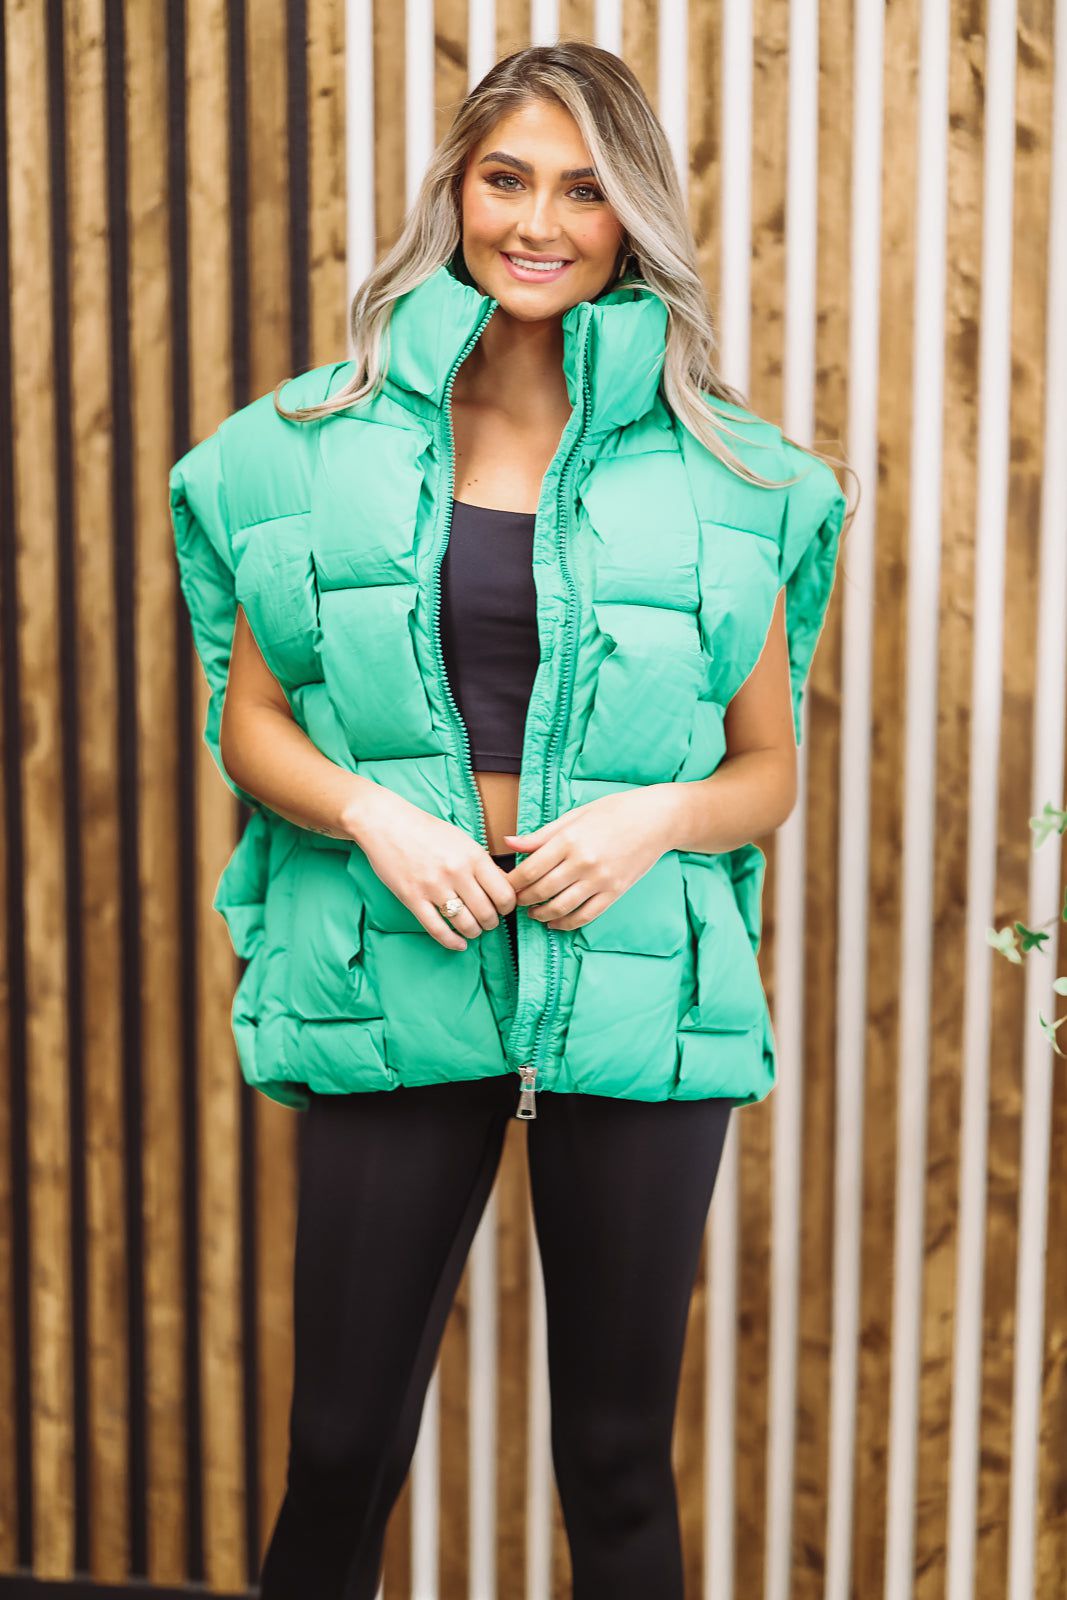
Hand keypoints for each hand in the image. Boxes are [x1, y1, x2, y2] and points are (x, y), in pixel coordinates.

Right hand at [342, 783, 516, 950]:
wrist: (387, 823)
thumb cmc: (426, 830)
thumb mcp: (462, 840)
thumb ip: (482, 863)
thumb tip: (503, 885)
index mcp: (473, 856)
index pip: (504, 894)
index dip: (508, 906)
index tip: (504, 908)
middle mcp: (457, 873)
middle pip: (487, 913)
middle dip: (491, 922)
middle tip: (488, 920)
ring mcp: (434, 887)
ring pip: (466, 924)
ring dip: (474, 932)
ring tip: (473, 929)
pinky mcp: (413, 899)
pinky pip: (438, 930)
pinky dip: (452, 941)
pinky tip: (459, 944)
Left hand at [501, 787, 674, 931]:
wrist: (656, 820)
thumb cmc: (614, 811)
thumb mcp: (575, 815)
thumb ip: (541, 835)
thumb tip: (508, 842)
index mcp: (569, 839)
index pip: (530, 870)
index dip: (513, 883)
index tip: (505, 885)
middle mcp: (583, 862)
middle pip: (541, 891)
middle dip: (523, 900)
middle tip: (515, 901)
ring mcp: (600, 880)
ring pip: (561, 907)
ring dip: (541, 914)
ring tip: (533, 913)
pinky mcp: (615, 892)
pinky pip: (585, 916)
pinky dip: (566, 923)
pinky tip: (555, 922)